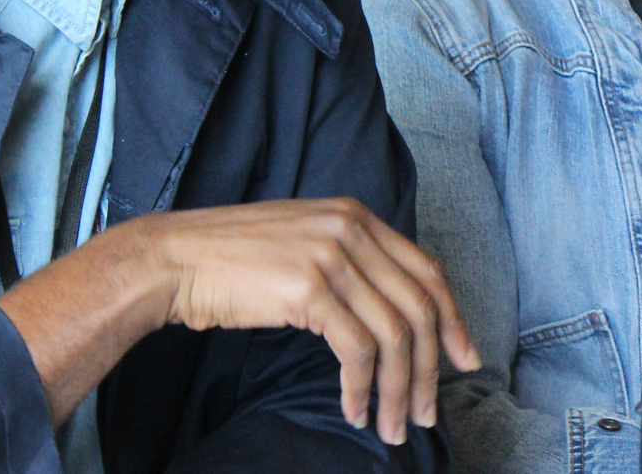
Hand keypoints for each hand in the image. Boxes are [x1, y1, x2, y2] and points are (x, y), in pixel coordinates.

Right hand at [152, 199, 479, 442]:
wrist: (176, 260)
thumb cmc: (234, 261)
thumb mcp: (305, 243)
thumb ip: (351, 261)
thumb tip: (394, 314)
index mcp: (355, 215)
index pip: (426, 270)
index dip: (452, 319)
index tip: (464, 360)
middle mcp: (350, 228)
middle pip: (418, 306)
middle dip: (431, 368)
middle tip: (427, 413)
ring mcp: (330, 255)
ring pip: (393, 334)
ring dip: (398, 390)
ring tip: (391, 427)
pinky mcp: (308, 288)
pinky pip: (356, 351)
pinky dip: (362, 389)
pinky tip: (354, 409)